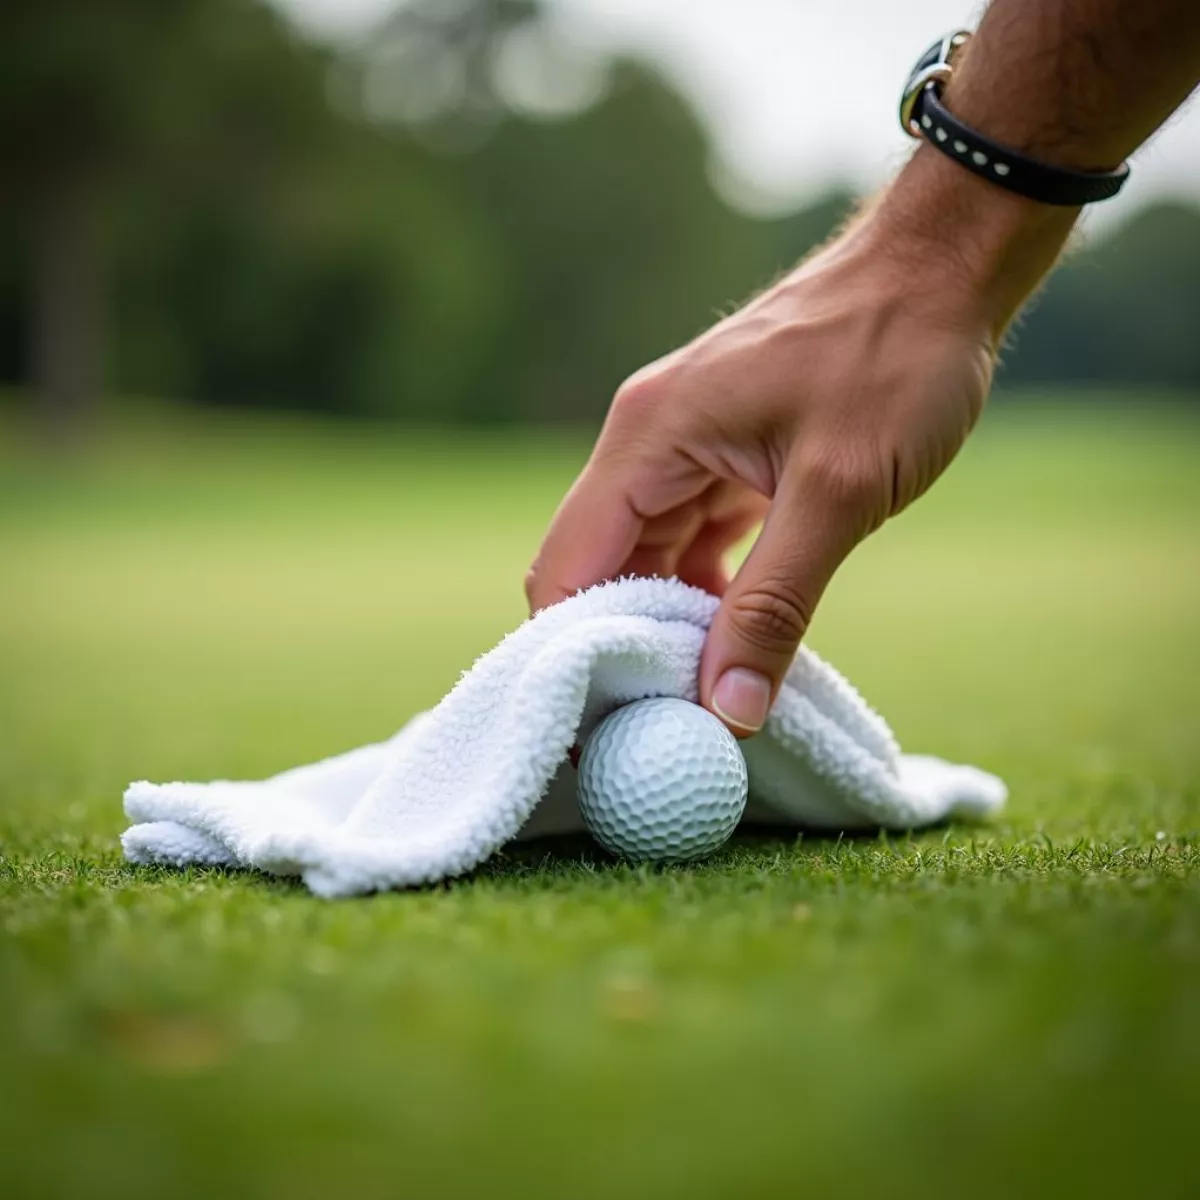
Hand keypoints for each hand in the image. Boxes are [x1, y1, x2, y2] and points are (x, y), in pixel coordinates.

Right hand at [526, 152, 1074, 734]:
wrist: (944, 271)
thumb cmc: (893, 358)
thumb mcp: (838, 492)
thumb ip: (776, 605)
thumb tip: (728, 711)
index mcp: (647, 439)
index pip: (568, 567)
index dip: (571, 654)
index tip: (597, 734)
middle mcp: (647, 443)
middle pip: (598, 569)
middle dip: (622, 650)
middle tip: (656, 733)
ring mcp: (685, 449)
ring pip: (645, 560)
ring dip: (669, 627)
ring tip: (700, 700)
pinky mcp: (723, 458)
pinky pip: (690, 542)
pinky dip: (706, 595)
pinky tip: (740, 639)